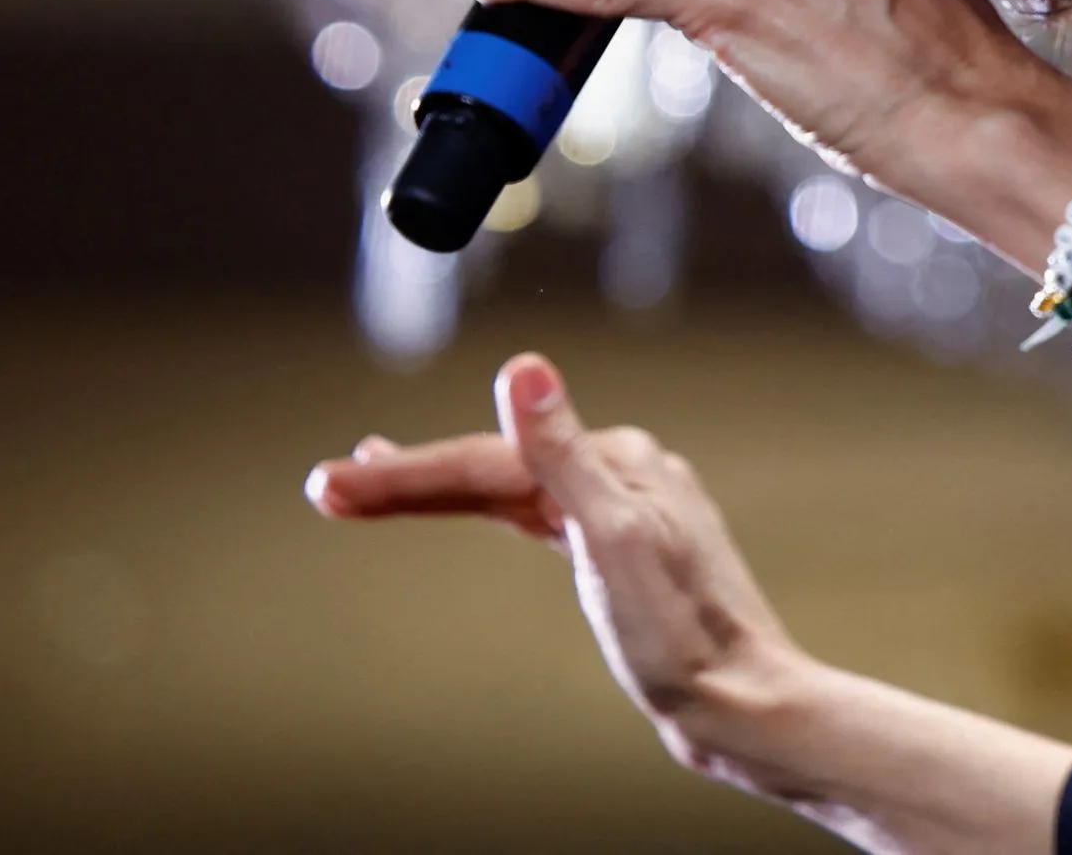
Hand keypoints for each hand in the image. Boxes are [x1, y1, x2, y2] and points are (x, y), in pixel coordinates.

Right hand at [308, 354, 1071, 851]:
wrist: (741, 702)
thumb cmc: (684, 637)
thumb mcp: (613, 540)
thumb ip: (564, 454)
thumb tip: (526, 369)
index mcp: (619, 462)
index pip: (488, 461)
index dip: (405, 474)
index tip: (333, 486)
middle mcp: (624, 474)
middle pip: (495, 470)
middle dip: (409, 479)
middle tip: (330, 488)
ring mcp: (626, 512)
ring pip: (512, 488)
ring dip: (442, 484)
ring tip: (377, 478)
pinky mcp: (625, 553)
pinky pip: (539, 513)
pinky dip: (492, 505)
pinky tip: (479, 504)